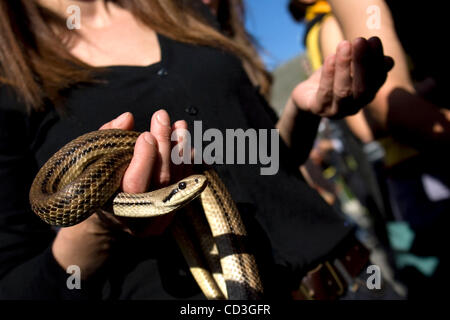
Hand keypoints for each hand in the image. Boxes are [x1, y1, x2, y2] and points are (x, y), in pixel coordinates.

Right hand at [52, 110, 190, 277]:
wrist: (111, 221)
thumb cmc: (99, 186)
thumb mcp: (94, 163)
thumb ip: (108, 139)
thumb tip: (127, 118)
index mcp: (115, 206)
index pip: (135, 184)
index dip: (144, 159)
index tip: (146, 134)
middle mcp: (140, 216)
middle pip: (160, 179)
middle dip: (164, 145)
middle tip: (163, 118)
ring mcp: (159, 218)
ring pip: (177, 181)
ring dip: (181, 151)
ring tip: (180, 126)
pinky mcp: (172, 214)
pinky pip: (185, 186)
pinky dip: (189, 165)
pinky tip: (190, 146)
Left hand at [292, 37, 393, 118]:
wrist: (306, 96)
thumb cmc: (331, 79)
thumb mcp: (349, 69)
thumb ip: (366, 64)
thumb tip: (389, 61)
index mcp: (366, 95)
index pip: (376, 79)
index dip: (376, 60)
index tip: (374, 40)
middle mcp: (354, 106)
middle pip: (362, 88)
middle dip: (362, 63)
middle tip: (360, 40)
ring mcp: (336, 111)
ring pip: (343, 91)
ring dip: (344, 66)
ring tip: (344, 44)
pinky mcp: (318, 109)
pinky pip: (324, 92)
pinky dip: (328, 74)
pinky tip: (330, 57)